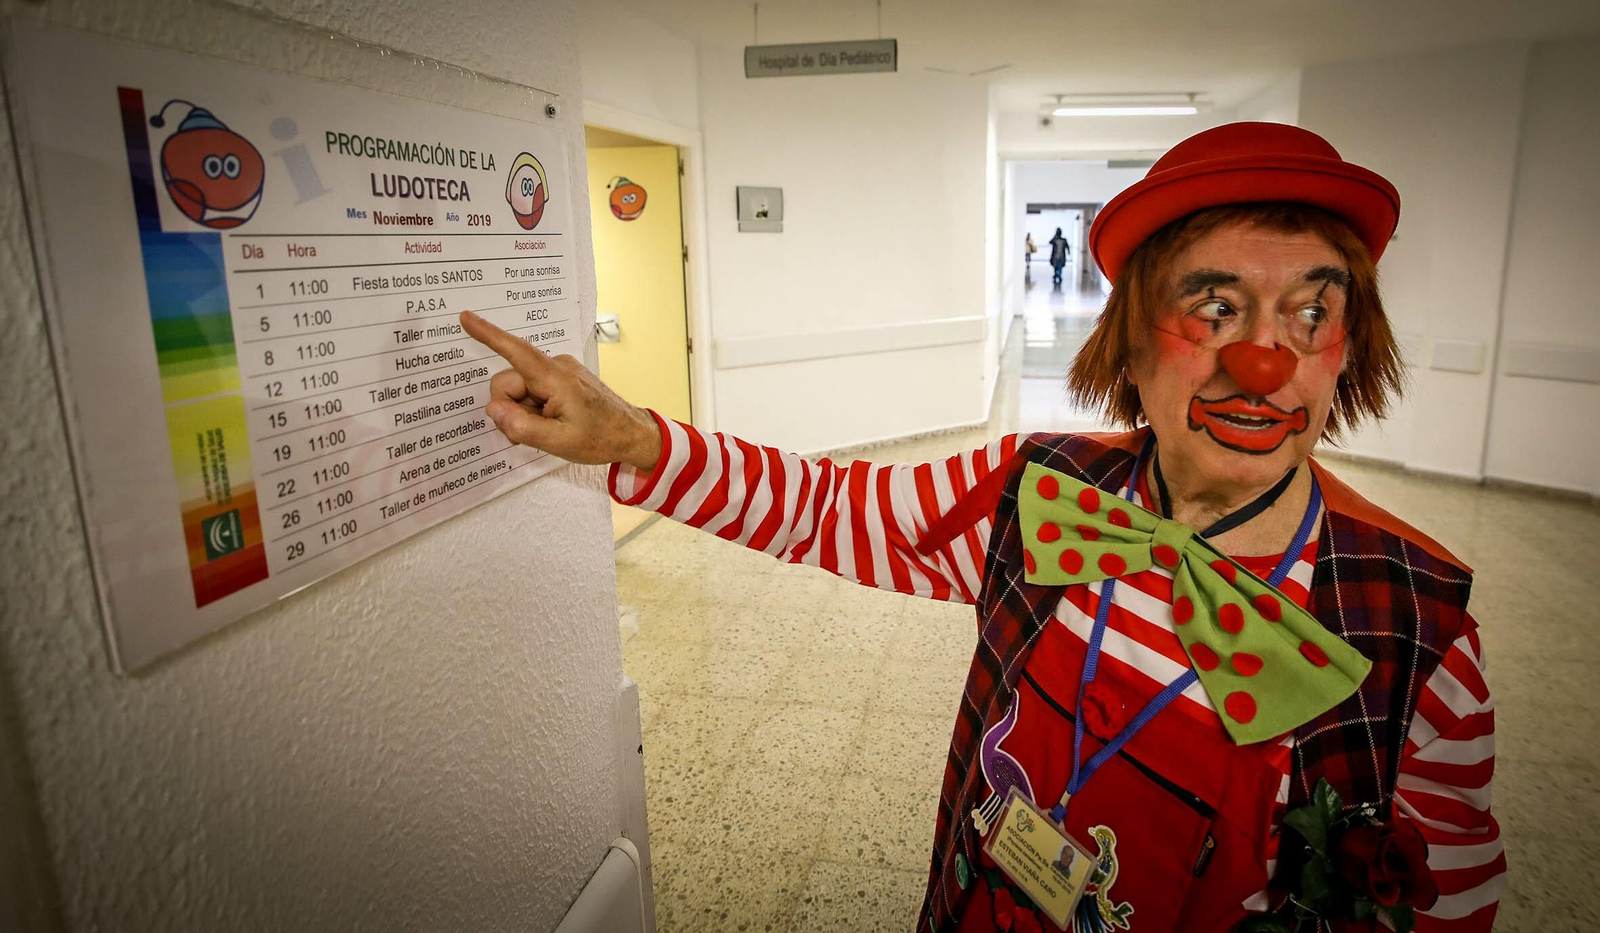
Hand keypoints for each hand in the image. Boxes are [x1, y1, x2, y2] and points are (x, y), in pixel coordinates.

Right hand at [459, 310, 662, 469]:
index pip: (516, 351)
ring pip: (518, 388)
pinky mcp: (561, 378)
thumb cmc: (599, 438)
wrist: (632, 434)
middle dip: (510, 409)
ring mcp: (559, 371)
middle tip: (530, 434)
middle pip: (508, 382)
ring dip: (522, 412)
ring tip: (546, 430)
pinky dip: (532, 408)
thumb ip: (522, 427)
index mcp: (555, 378)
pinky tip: (548, 423)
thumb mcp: (558, 441)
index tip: (465, 317)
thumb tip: (494, 409)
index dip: (488, 335)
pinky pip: (532, 389)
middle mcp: (555, 367)